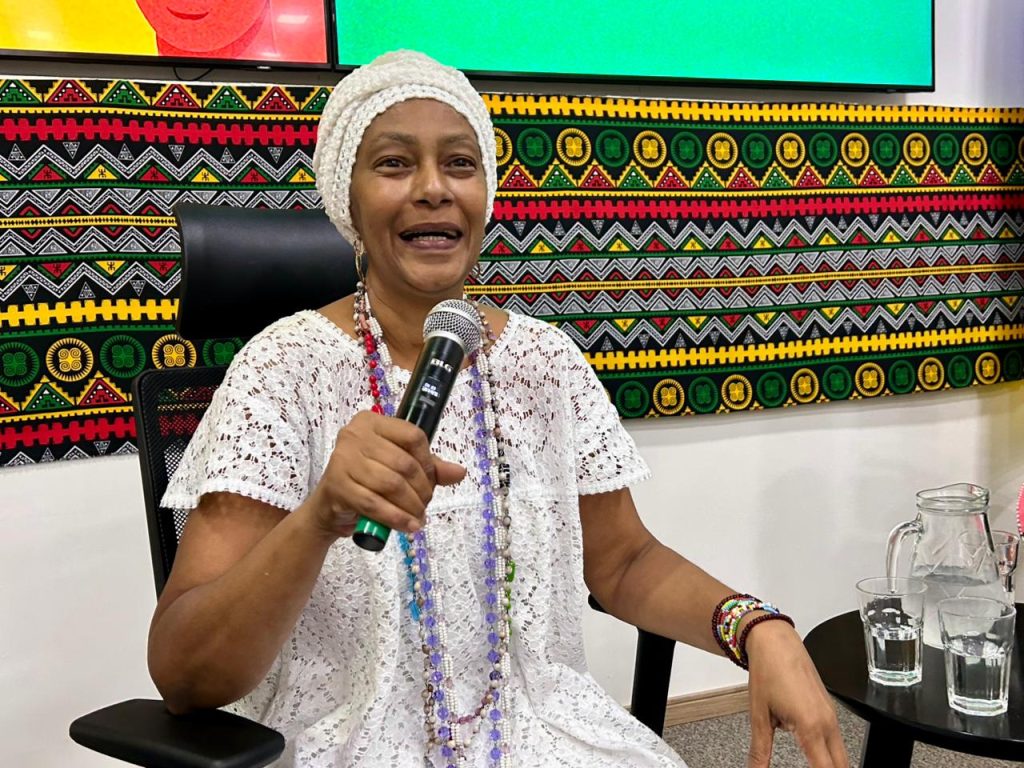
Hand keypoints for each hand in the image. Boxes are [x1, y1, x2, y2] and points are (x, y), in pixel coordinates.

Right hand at [309, 411, 465, 537]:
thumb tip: (459, 472)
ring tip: (418, 518)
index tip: (432, 482)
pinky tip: (408, 526)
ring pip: (391, 484)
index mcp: (372, 422)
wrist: (329, 507)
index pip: (413, 435)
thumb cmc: (366, 481)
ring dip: (411, 506)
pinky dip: (396, 517)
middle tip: (424, 505)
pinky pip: (374, 503)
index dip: (428, 462)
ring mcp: (343, 458)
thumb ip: (429, 468)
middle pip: (404, 462)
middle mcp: (355, 434)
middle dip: (422, 490)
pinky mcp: (337, 485)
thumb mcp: (398, 468)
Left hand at [745, 620, 848, 767]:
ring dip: (828, 762)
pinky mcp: (829, 708)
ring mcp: (831, 714)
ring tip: (809, 762)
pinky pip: (835, 737)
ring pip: (840, 752)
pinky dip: (825, 748)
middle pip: (841, 765)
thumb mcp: (758, 716)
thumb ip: (760, 750)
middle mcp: (827, 722)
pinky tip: (808, 748)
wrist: (775, 641)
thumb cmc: (768, 671)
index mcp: (811, 726)